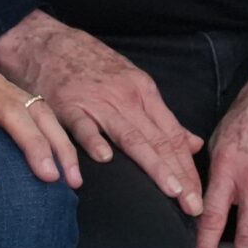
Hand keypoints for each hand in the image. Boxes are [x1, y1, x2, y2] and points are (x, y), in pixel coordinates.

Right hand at [0, 11, 202, 212]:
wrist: (48, 41)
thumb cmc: (91, 65)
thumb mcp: (132, 83)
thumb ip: (160, 117)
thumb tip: (193, 142)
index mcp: (143, 92)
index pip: (173, 136)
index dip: (188, 168)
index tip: (199, 196)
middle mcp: (126, 98)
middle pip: (158, 141)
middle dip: (179, 175)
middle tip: (194, 206)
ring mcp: (98, 101)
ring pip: (131, 137)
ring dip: (153, 165)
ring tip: (170, 191)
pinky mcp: (68, 105)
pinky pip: (83, 126)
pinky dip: (94, 142)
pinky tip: (105, 160)